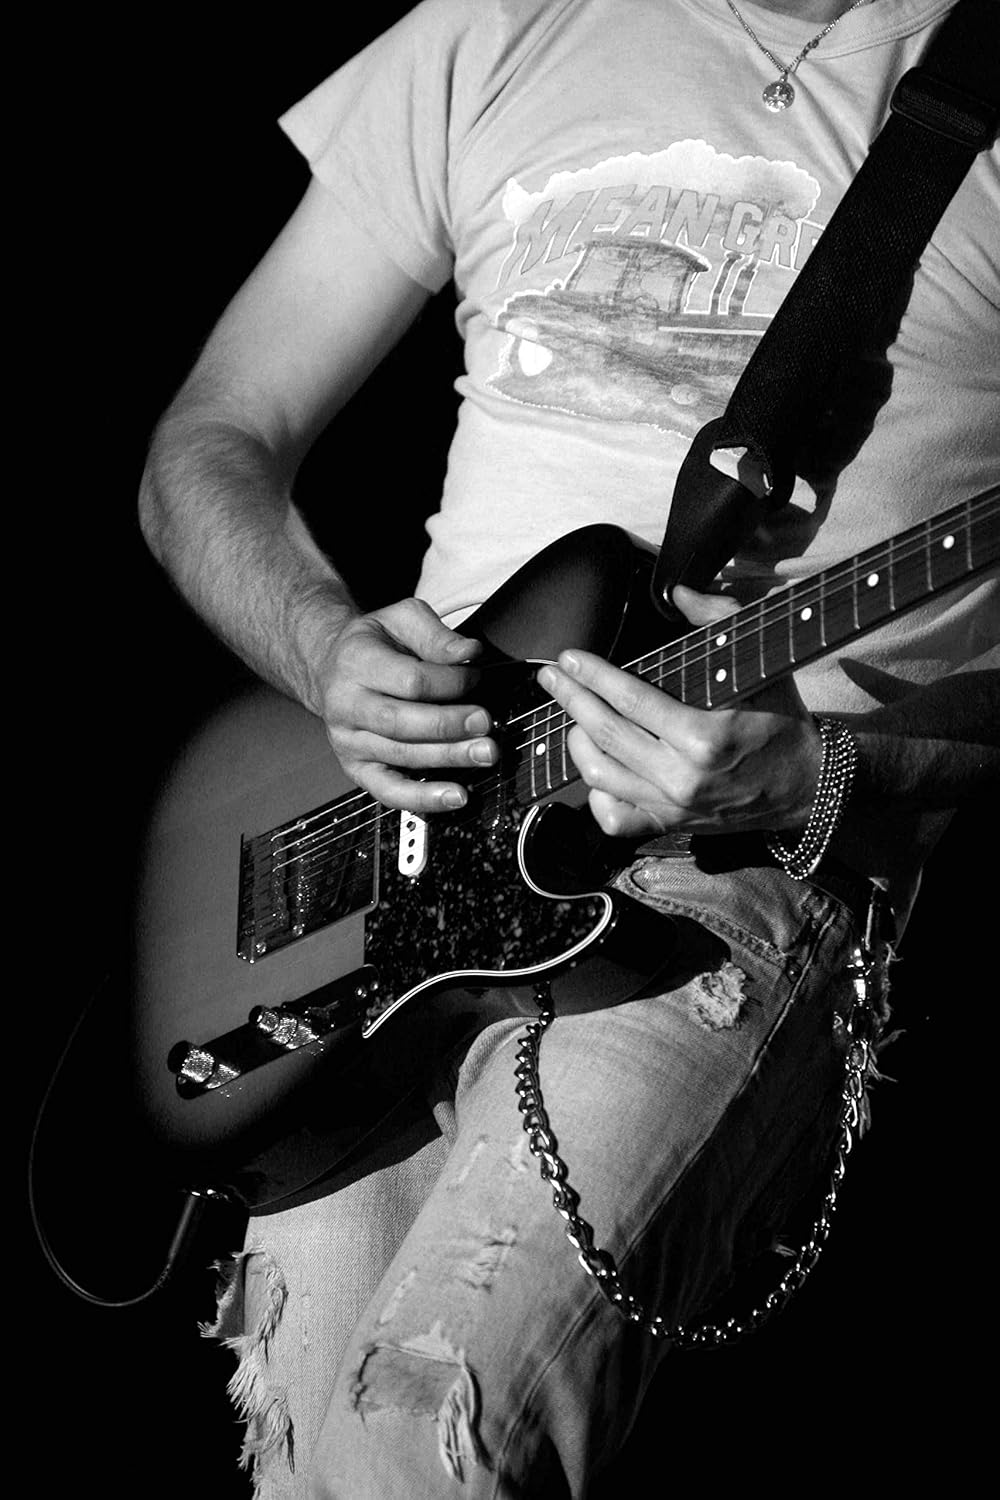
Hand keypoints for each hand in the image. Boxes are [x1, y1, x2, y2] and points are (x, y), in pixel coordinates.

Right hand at [318, 598, 497, 811]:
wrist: (330, 667)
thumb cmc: (374, 644)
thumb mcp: (401, 619)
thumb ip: (435, 634)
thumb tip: (469, 653)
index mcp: (356, 663)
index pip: (410, 680)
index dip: (450, 682)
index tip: (477, 676)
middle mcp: (345, 705)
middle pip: (402, 721)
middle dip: (449, 724)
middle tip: (486, 723)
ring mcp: (348, 741)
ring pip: (401, 755)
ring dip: (447, 758)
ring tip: (484, 754)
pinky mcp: (356, 768)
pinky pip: (388, 790)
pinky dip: (423, 798)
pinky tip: (455, 797)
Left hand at [537, 584, 822, 839]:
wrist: (807, 785)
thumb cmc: (781, 720)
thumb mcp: (760, 663)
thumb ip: (719, 619)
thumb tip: (678, 592)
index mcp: (703, 736)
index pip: (629, 699)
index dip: (592, 676)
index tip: (569, 659)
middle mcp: (683, 776)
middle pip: (605, 734)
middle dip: (570, 700)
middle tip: (552, 677)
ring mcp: (674, 806)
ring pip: (600, 775)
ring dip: (576, 741)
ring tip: (570, 716)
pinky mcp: (671, 825)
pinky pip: (616, 819)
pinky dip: (595, 797)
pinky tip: (595, 770)